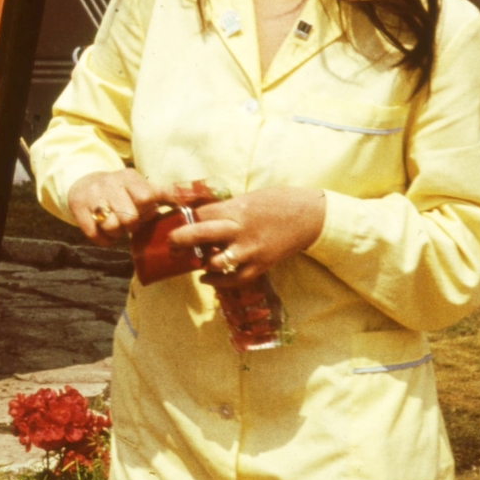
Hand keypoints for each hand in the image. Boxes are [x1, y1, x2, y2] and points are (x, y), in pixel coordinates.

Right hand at [66, 171, 206, 246]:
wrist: (83, 183)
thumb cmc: (122, 191)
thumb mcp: (143, 187)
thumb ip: (169, 194)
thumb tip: (209, 195)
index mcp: (129, 177)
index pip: (147, 198)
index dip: (147, 210)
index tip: (143, 210)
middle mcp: (109, 183)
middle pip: (129, 217)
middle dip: (131, 224)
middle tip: (129, 220)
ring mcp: (92, 196)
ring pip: (112, 227)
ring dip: (116, 232)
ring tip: (116, 225)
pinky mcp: (78, 209)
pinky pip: (96, 235)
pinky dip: (103, 239)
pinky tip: (105, 232)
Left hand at [165, 187, 325, 287]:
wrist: (308, 216)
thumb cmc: (276, 202)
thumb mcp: (246, 198)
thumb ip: (225, 209)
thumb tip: (199, 216)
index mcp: (235, 209)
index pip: (199, 214)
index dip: (183, 219)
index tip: (174, 223)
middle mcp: (239, 230)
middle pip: (200, 235)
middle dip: (179, 240)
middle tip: (170, 244)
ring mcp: (250, 250)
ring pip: (216, 262)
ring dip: (201, 263)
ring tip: (192, 261)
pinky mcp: (261, 265)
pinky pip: (235, 279)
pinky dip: (218, 281)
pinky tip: (206, 278)